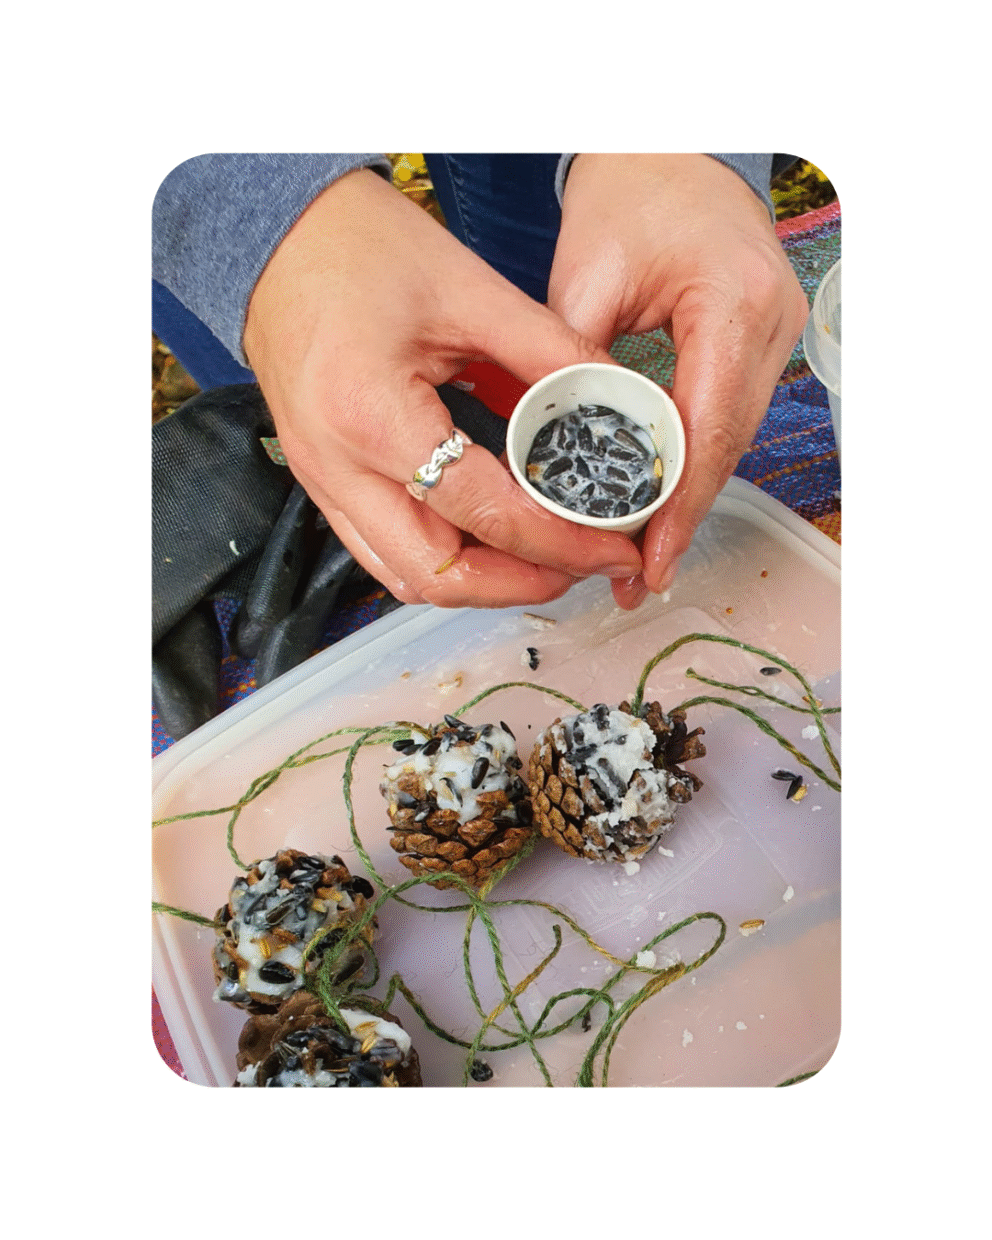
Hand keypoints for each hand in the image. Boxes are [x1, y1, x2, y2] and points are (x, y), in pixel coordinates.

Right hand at [243, 168, 642, 608]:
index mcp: (373, 418)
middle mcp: (337, 468)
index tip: (610, 545)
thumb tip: (613, 397)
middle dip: (520, 583)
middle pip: (437, 576)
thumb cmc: (354, 246)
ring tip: (541, 556)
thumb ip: (549, 352)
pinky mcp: (322, 480)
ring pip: (406, 576)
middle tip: (580, 562)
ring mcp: (321, 481)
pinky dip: (444, 556)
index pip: (484, 514)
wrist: (275, 234)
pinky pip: (384, 549)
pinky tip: (488, 536)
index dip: (559, 542)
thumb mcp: (469, 290)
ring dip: (480, 581)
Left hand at [547, 154, 808, 605]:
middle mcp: (770, 322)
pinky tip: (659, 498)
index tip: (650, 557)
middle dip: (680, 516)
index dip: (676, 503)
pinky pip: (727, 416)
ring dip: (687, 496)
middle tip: (639, 575)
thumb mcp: (585, 277)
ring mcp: (775, 331)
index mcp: (731, 302)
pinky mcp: (759, 341)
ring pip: (730, 439)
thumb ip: (572, 365)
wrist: (668, 152)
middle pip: (726, 445)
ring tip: (644, 553)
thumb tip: (555, 448)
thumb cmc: (628, 193)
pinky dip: (691, 460)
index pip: (706, 427)